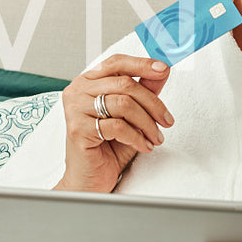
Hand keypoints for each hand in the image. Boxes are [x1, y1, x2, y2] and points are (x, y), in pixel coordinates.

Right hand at [57, 55, 173, 193]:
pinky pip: (118, 126)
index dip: (142, 64)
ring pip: (124, 104)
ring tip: (155, 137)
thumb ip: (144, 90)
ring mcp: (75, 109)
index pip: (116, 63)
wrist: (90, 178)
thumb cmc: (107, 147)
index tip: (163, 69)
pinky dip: (137, 137)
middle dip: (153, 103)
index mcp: (88, 81)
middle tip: (166, 120)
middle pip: (125, 84)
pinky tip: (143, 145)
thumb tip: (162, 70)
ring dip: (147, 123)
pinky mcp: (78, 129)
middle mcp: (78, 91)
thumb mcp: (131, 115)